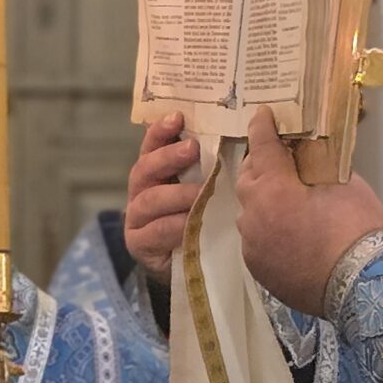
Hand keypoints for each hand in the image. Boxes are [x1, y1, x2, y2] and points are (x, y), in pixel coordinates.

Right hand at [125, 114, 199, 277]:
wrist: (190, 266)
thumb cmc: (201, 218)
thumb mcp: (206, 187)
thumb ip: (210, 164)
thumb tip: (245, 132)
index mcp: (154, 173)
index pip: (151, 146)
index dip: (160, 131)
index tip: (178, 117)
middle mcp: (140, 192)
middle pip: (144, 169)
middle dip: (168, 156)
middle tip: (193, 148)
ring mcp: (136, 219)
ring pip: (150, 200)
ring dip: (176, 194)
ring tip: (200, 192)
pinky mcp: (139, 244)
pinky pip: (155, 232)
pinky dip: (174, 225)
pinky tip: (191, 223)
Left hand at [235, 109, 382, 317]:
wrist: (363, 285)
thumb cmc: (359, 228)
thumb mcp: (345, 184)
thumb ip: (319, 166)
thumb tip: (310, 160)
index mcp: (273, 188)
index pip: (262, 146)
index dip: (262, 127)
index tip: (262, 115)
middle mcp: (253, 216)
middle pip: (248, 179)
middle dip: (260, 166)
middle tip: (277, 160)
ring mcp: (253, 246)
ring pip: (250, 213)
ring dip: (263, 202)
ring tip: (286, 202)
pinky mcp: (259, 270)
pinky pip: (257, 241)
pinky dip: (268, 232)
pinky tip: (288, 234)